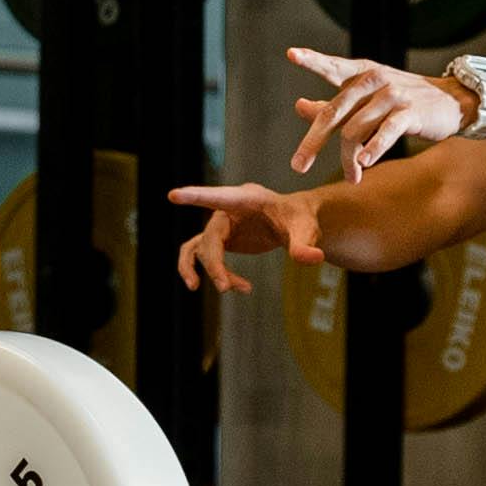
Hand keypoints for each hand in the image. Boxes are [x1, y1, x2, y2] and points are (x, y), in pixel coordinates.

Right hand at [167, 183, 323, 294]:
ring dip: (209, 271)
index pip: (219, 197)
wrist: (295, 222)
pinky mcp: (220, 239)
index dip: (196, 197)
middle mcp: (227, 210)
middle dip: (214, 264)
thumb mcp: (307, 229)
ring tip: (227, 290)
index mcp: (247, 199)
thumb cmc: (300, 218)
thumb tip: (311, 259)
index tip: (173, 196)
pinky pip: (202, 257)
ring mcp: (221, 225)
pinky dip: (212, 273)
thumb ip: (305, 244)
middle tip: (226, 288)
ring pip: (201, 250)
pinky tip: (234, 286)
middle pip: (210, 238)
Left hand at [286, 46, 464, 176]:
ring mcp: (392, 95)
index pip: (332, 67)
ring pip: (355, 131)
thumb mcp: (367, 99)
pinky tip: (364, 163)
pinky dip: (372, 149)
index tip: (291, 54)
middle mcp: (374, 81)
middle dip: (313, 142)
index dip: (312, 60)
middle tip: (298, 166)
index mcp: (361, 74)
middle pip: (333, 112)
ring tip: (351, 177)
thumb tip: (298, 106)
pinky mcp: (409, 113)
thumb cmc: (404, 102)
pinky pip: (385, 132)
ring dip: (348, 160)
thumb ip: (334, 104)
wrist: (452, 102)